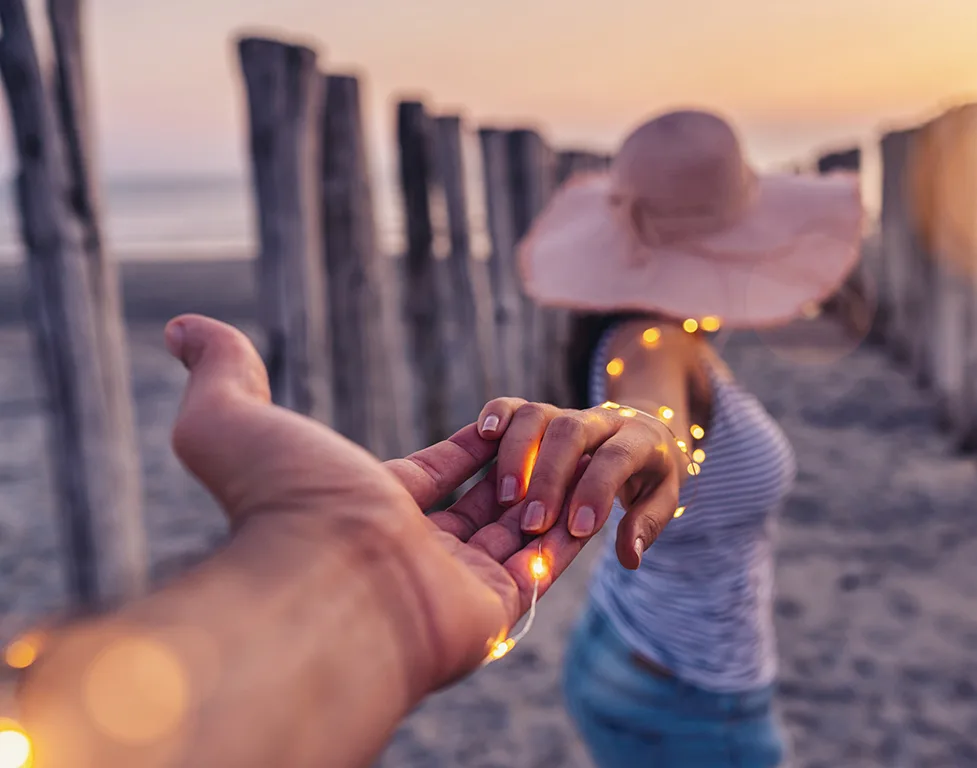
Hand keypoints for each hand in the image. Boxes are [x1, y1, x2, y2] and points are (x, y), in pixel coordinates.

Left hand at [165, 315, 588, 694]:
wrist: (330, 583)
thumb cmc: (286, 499)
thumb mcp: (232, 417)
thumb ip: (220, 369)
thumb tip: (180, 326)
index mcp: (367, 507)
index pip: (434, 473)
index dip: (469, 446)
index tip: (500, 419)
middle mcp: (409, 551)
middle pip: (478, 504)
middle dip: (514, 470)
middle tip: (551, 433)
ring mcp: (452, 584)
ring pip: (516, 532)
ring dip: (545, 496)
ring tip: (576, 459)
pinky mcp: (494, 611)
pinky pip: (543, 567)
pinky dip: (564, 535)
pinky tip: (582, 499)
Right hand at [476, 398, 682, 568]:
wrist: (644, 429)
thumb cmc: (650, 472)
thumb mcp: (662, 498)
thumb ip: (646, 524)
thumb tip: (630, 556)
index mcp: (638, 439)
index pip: (615, 458)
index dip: (595, 491)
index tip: (577, 531)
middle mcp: (600, 419)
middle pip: (570, 432)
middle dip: (549, 478)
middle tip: (533, 524)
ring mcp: (567, 412)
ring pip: (538, 415)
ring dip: (517, 455)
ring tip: (507, 498)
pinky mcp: (540, 413)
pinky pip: (514, 404)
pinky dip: (497, 415)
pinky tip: (484, 436)